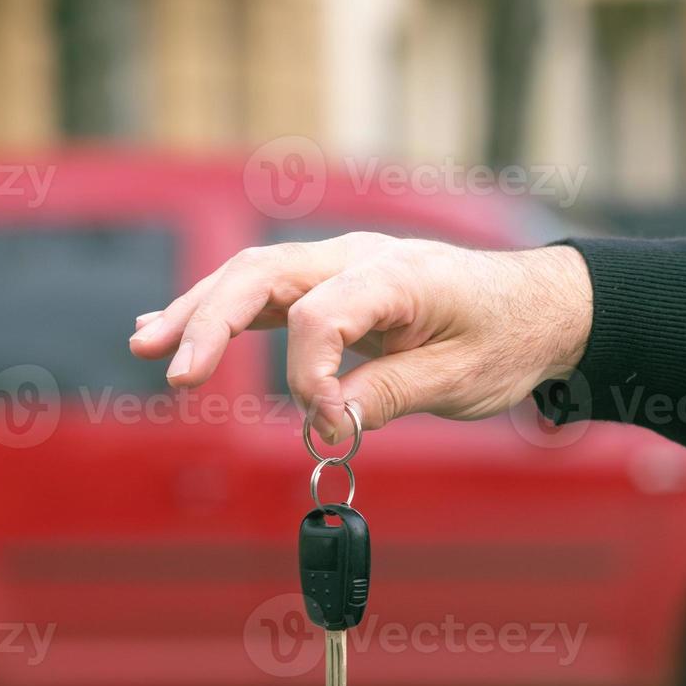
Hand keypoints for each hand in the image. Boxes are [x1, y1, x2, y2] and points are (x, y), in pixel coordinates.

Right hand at [127, 233, 592, 441]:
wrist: (540, 306)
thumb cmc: (506, 339)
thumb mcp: (460, 379)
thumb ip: (387, 395)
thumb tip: (324, 422)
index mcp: (394, 274)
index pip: (320, 315)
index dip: (310, 378)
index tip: (331, 429)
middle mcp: (358, 256)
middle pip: (262, 275)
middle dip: (210, 323)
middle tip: (176, 376)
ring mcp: (341, 264)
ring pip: (252, 276)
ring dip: (197, 310)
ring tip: (145, 346)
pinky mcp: (333, 283)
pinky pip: (265, 290)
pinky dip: (219, 309)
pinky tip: (172, 327)